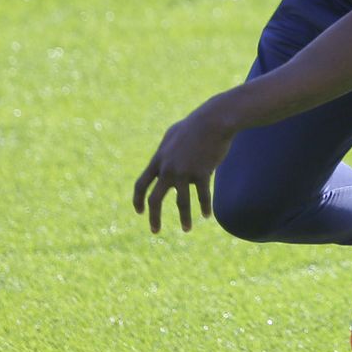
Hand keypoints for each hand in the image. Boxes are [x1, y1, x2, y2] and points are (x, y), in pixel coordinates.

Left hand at [132, 100, 235, 232]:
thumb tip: (161, 166)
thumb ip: (164, 153)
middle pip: (155, 199)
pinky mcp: (201, 173)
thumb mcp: (172, 137)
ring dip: (184, 218)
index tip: (140, 212)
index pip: (141, 184)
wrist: (213, 121)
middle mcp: (168, 168)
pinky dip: (205, 207)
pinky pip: (202, 196)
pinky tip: (206, 215)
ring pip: (181, 202)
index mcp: (159, 159)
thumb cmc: (193, 127)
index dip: (138, 200)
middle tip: (154, 231)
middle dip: (154, 217)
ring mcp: (184, 171)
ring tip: (186, 229)